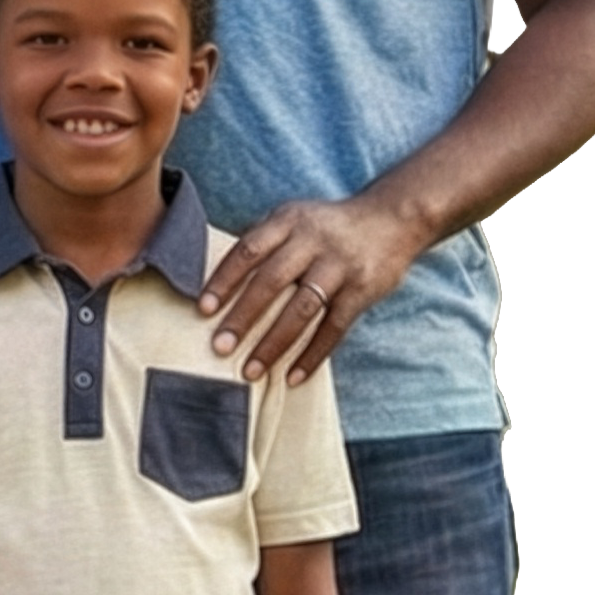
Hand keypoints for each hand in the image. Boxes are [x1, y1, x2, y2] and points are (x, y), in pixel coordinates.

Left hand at [199, 193, 426, 384]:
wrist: (391, 218)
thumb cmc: (328, 225)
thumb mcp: (295, 218)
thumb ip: (264, 242)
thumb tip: (221, 280)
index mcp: (289, 221)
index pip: (248, 250)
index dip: (224, 279)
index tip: (203, 308)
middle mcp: (313, 241)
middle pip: (272, 281)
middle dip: (243, 316)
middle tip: (219, 346)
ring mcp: (339, 266)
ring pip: (302, 309)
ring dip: (273, 343)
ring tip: (251, 370)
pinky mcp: (362, 291)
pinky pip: (333, 328)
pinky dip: (312, 355)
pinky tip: (292, 376)